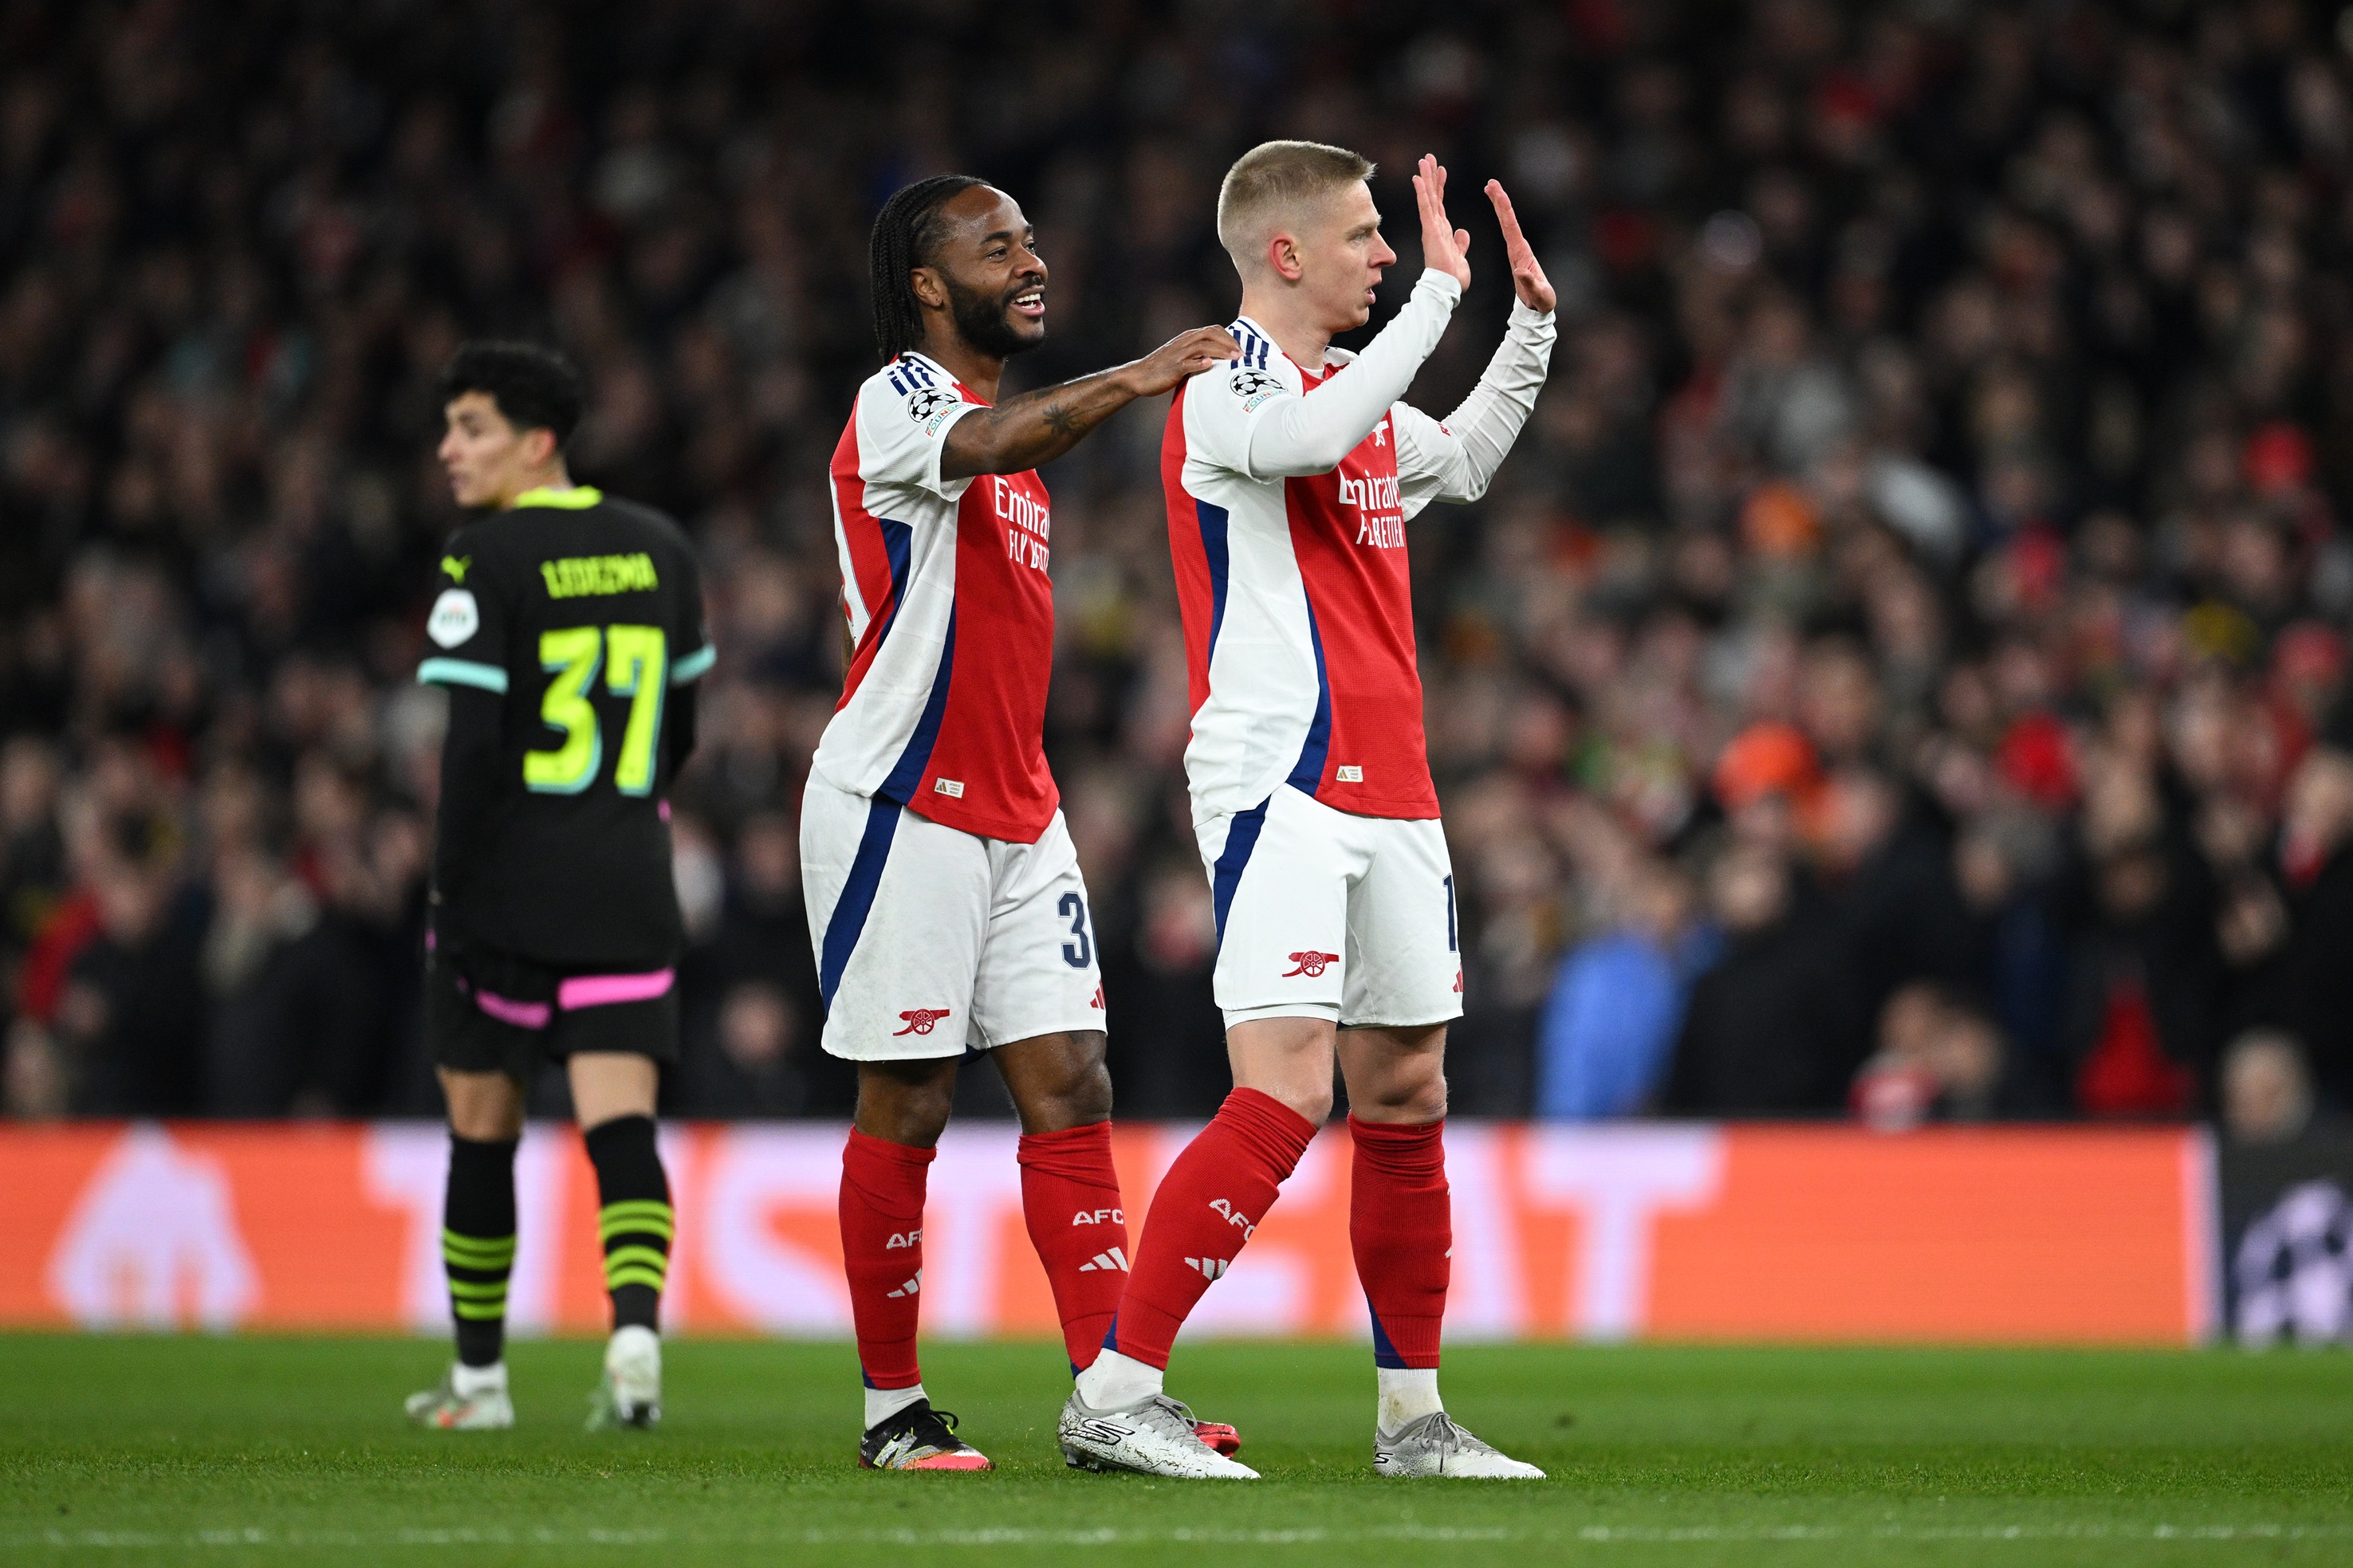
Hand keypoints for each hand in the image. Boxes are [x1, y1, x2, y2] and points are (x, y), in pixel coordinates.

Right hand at [1125, 325, 1243, 395]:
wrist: (1139, 376)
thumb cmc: (1162, 368)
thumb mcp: (1182, 356)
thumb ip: (1197, 354)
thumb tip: (1218, 360)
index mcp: (1187, 338)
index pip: (1212, 330)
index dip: (1229, 337)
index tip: (1240, 348)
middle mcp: (1184, 342)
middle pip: (1210, 334)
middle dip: (1229, 342)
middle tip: (1242, 354)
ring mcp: (1178, 354)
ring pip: (1203, 346)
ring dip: (1221, 351)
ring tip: (1235, 358)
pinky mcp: (1173, 368)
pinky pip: (1188, 364)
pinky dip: (1199, 363)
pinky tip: (1210, 364)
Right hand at [1413, 153, 1471, 289]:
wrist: (1447, 287)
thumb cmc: (1453, 277)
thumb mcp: (1461, 256)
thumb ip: (1460, 243)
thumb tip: (1462, 232)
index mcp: (1442, 231)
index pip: (1440, 204)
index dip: (1441, 186)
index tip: (1441, 170)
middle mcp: (1435, 227)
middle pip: (1433, 196)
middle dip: (1431, 176)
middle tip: (1429, 158)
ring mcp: (1431, 228)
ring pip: (1428, 197)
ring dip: (1426, 178)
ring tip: (1424, 160)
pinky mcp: (1430, 230)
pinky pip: (1425, 207)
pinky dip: (1422, 192)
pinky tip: (1418, 178)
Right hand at [1486, 180, 1555, 312]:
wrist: (1539, 307)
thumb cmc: (1541, 301)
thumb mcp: (1539, 295)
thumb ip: (1530, 283)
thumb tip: (1519, 271)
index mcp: (1522, 253)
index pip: (1511, 226)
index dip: (1504, 208)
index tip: (1497, 192)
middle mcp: (1520, 248)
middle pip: (1508, 220)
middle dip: (1500, 200)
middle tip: (1491, 183)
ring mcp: (1517, 250)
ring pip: (1507, 222)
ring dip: (1499, 205)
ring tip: (1490, 188)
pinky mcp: (1514, 254)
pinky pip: (1506, 231)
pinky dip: (1500, 217)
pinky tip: (1496, 208)